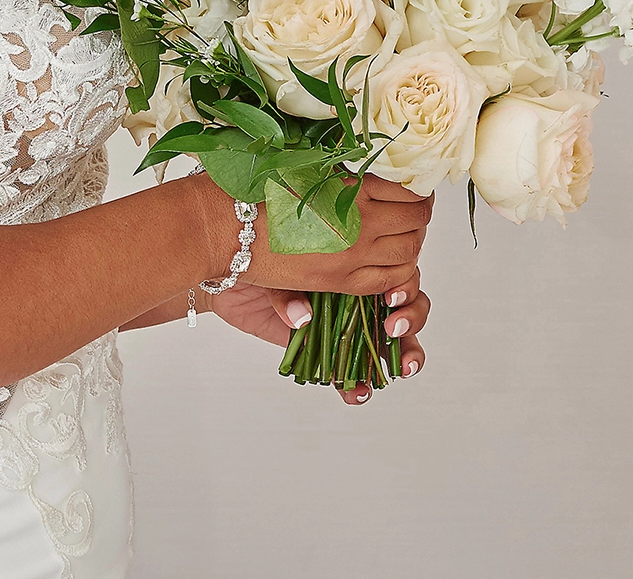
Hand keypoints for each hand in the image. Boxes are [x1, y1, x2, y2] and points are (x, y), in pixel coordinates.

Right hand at [211, 173, 433, 297]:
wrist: (224, 227)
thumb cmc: (255, 188)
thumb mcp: (303, 164)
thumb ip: (342, 168)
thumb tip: (374, 163)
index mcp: (351, 191)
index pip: (409, 190)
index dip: (416, 186)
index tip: (412, 182)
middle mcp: (359, 226)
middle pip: (416, 222)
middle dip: (419, 212)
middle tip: (410, 204)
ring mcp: (352, 258)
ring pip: (409, 253)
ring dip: (412, 240)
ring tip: (400, 229)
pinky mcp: (339, 282)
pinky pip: (388, 280)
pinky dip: (399, 270)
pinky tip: (389, 257)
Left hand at [211, 268, 430, 405]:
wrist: (232, 268)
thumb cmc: (259, 250)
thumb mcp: (276, 262)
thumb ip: (291, 289)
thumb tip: (301, 317)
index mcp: (355, 259)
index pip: (397, 272)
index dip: (404, 288)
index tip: (391, 300)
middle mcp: (356, 290)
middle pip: (404, 306)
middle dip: (410, 321)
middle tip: (393, 330)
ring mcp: (345, 320)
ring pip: (387, 341)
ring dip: (401, 358)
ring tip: (398, 370)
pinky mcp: (327, 348)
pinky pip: (351, 371)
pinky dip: (359, 386)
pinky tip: (358, 393)